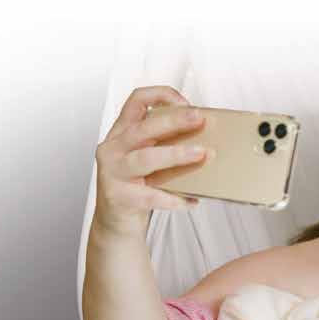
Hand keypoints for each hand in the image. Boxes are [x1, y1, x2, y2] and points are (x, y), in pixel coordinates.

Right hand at [93, 85, 208, 239]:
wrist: (115, 223)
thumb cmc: (137, 187)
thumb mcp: (148, 159)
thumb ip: (166, 144)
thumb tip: (206, 136)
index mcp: (121, 133)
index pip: (137, 100)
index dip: (161, 95)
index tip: (186, 103)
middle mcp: (113, 148)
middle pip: (144, 127)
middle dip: (175, 120)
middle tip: (200, 119)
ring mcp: (113, 172)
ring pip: (147, 158)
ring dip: (177, 154)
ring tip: (202, 154)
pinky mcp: (118, 196)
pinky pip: (151, 195)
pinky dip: (174, 198)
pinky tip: (192, 201)